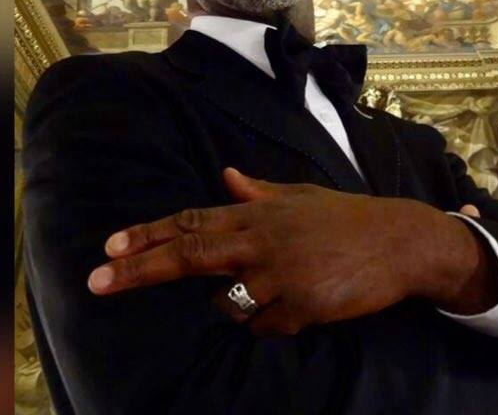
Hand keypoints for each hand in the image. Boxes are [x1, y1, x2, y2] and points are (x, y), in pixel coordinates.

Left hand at [87, 169, 491, 334]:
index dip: (151, 232)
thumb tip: (227, 175)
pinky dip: (271, 319)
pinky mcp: (302, 307)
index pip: (194, 220)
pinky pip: (265, 325)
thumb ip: (258, 191)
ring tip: (277, 287)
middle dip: (138, 268)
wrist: (397, 241)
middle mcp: (263, 241)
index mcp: (260, 213)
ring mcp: (281, 275)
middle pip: (190, 253)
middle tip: (96, 280)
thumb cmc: (345, 217)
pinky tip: (302, 302)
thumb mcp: (300, 196)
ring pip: (227, 303)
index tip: (112, 243)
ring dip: (234, 302)